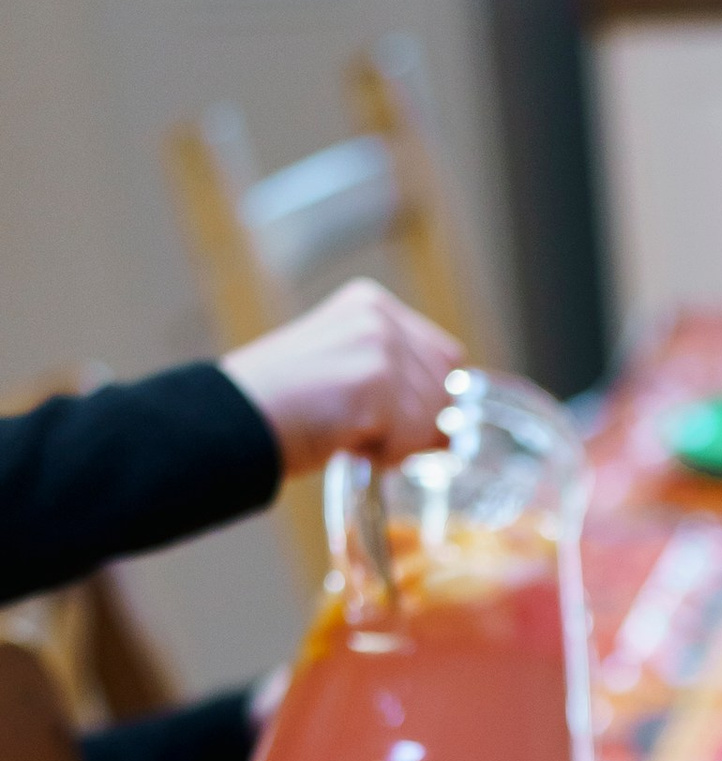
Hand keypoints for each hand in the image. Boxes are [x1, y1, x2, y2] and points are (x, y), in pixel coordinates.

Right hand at [222, 281, 464, 475]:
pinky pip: (412, 439)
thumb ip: (395, 374)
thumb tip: (453, 423)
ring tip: (348, 432)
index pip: (445, 360)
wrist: (229, 420)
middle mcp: (379, 317)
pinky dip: (385, 454)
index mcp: (372, 305)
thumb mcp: (342, 367)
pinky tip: (346, 441)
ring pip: (433, 419)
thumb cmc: (280, 407)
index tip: (385, 418)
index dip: (428, 401)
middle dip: (417, 424)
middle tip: (363, 430)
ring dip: (398, 442)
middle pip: (447, 390)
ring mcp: (378, 346)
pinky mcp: (374, 381)